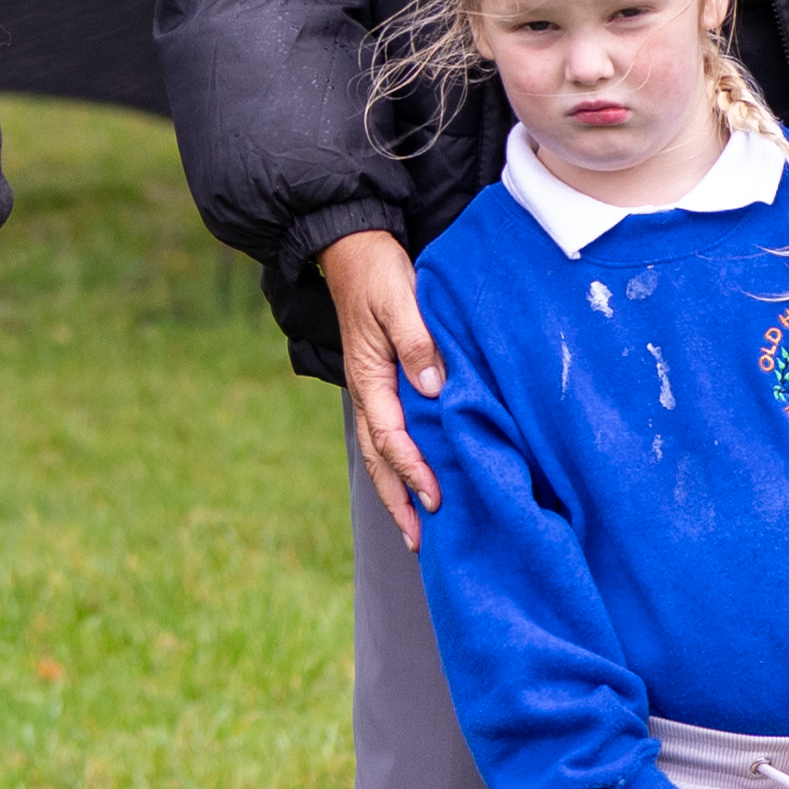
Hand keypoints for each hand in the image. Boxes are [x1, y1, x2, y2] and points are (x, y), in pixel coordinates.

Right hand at [323, 228, 447, 544]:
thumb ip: (417, 343)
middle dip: (397, 500)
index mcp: (370, 376)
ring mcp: (373, 388)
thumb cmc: (378, 273)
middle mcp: (368, 389)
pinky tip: (415, 479)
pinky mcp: (384, 381)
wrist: (353, 249)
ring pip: (381, 451)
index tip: (435, 497)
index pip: (390, 436)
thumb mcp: (400, 301)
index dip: (413, 469)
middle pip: (379, 457)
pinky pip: (390, 432)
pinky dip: (400, 463)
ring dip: (396, 489)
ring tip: (414, 528)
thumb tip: (434, 387)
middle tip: (418, 540)